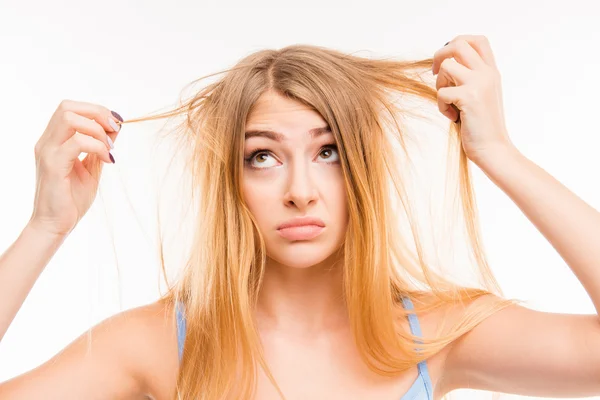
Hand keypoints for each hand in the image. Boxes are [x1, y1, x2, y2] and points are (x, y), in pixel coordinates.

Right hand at [28, 100, 122, 237]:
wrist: (56, 225)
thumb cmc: (71, 199)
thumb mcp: (92, 168)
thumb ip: (100, 147)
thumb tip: (115, 128)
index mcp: (54, 141)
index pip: (70, 108)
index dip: (96, 110)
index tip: (116, 124)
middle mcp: (47, 142)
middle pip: (68, 107)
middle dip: (97, 113)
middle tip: (115, 130)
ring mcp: (47, 152)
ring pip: (69, 118)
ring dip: (97, 129)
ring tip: (109, 148)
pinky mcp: (53, 165)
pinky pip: (76, 142)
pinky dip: (97, 146)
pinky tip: (107, 160)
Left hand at [432, 35, 514, 163]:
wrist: (493, 149)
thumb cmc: (481, 126)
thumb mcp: (480, 95)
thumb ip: (469, 78)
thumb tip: (445, 64)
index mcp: (492, 72)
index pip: (477, 40)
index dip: (457, 42)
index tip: (447, 60)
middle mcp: (488, 73)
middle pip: (459, 44)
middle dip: (440, 55)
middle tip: (435, 72)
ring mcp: (479, 84)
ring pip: (447, 66)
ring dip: (440, 84)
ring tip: (448, 102)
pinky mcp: (469, 98)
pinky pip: (441, 93)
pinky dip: (442, 106)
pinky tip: (454, 117)